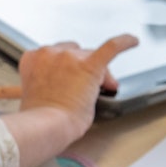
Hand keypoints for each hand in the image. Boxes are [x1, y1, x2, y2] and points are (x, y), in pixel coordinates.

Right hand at [0, 34, 138, 166]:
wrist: (45, 125)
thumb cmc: (38, 116)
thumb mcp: (34, 92)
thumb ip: (45, 82)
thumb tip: (64, 85)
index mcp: (32, 59)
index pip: (53, 55)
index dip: (65, 67)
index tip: (70, 79)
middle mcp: (49, 53)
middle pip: (72, 52)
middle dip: (80, 67)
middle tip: (87, 87)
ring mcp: (69, 57)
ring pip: (88, 54)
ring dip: (95, 68)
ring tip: (101, 87)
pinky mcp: (90, 64)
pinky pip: (112, 47)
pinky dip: (124, 43)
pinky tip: (133, 41)